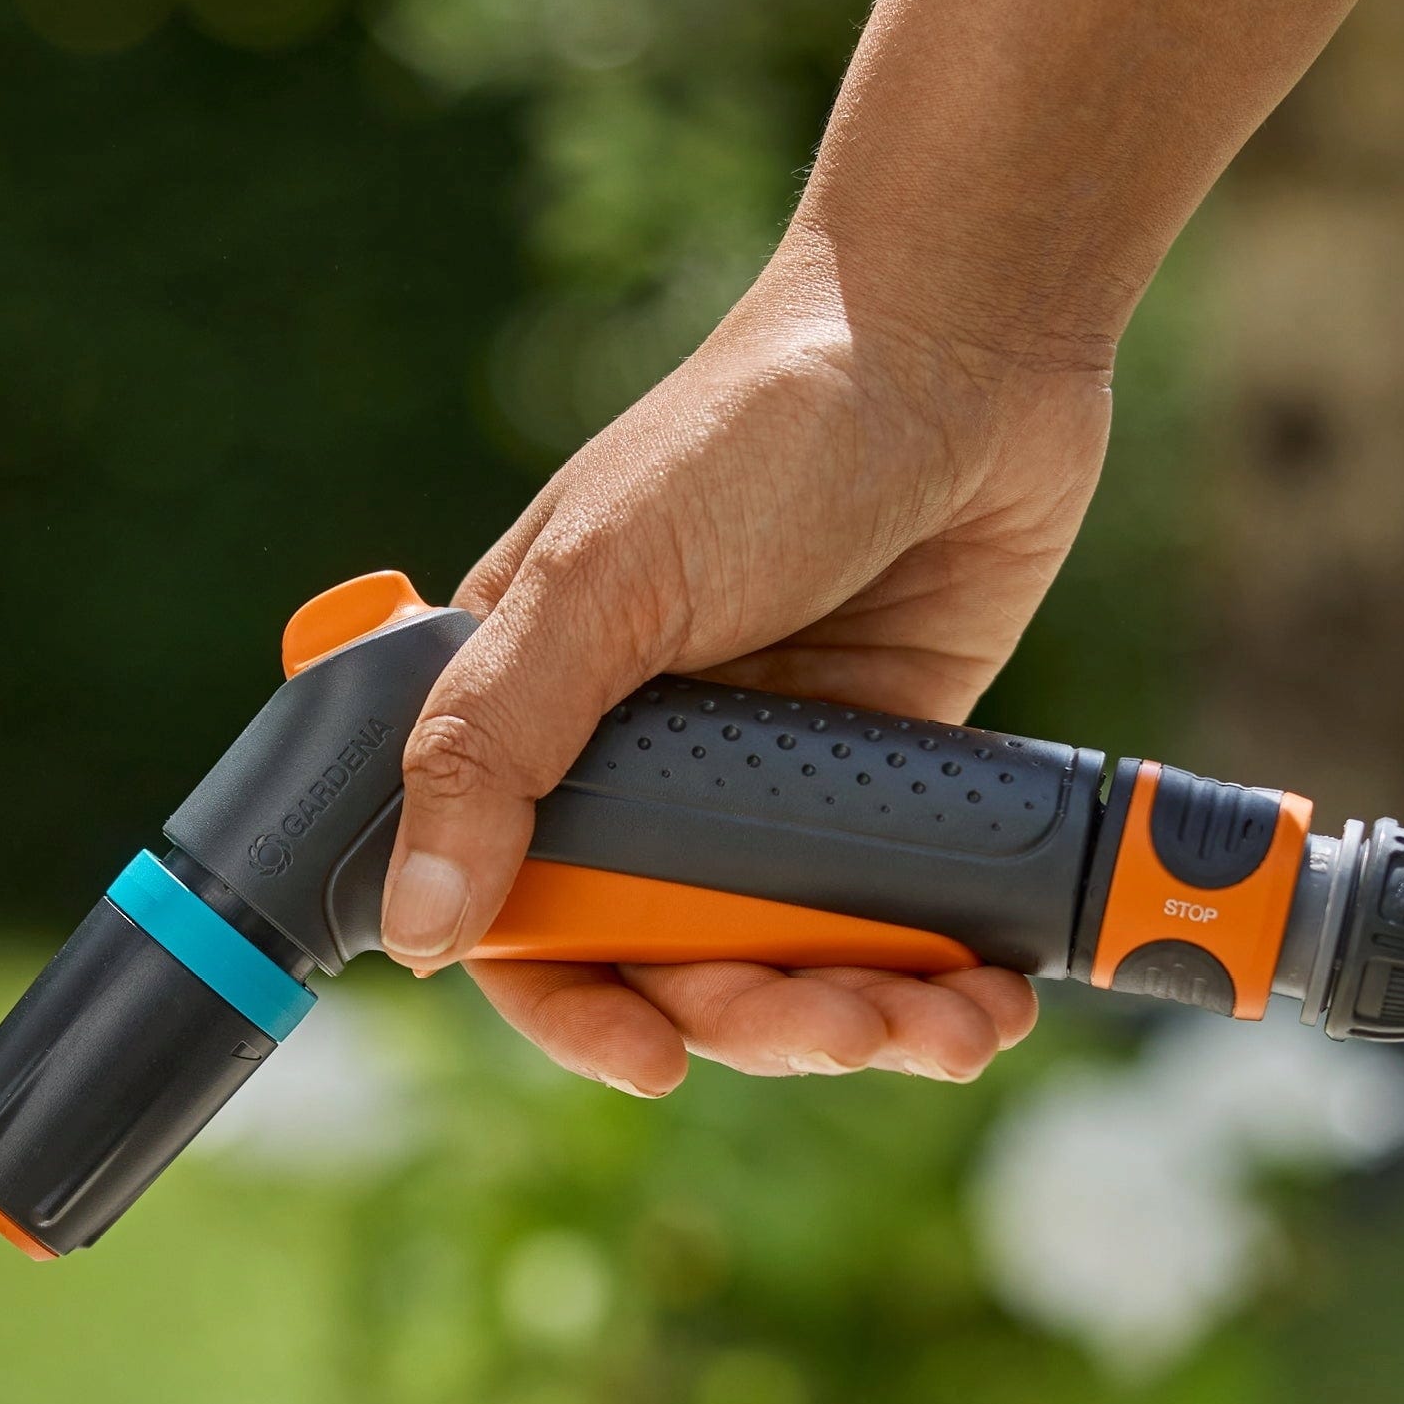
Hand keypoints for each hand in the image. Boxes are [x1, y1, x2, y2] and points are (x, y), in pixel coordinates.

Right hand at [379, 253, 1109, 1093]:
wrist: (968, 344)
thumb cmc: (757, 433)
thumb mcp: (601, 583)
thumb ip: (493, 751)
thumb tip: (418, 936)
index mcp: (540, 727)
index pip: (522, 919)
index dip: (575, 1008)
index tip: (654, 1059)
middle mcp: (646, 778)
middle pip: (671, 970)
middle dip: (754, 1023)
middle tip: (835, 1022)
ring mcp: (768, 791)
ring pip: (791, 968)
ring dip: (860, 1023)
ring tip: (938, 1024)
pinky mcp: (882, 790)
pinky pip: (895, 926)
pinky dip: (940, 983)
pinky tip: (985, 1005)